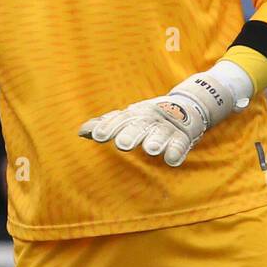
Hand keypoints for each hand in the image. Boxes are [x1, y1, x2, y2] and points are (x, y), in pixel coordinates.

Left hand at [79, 63, 253, 166]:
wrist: (187, 105)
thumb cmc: (148, 117)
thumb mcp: (128, 117)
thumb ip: (106, 124)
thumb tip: (80, 132)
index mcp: (134, 114)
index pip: (119, 120)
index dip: (108, 127)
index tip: (96, 137)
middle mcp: (149, 118)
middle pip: (139, 125)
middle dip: (131, 134)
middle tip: (122, 144)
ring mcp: (167, 126)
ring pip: (160, 133)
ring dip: (155, 140)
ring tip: (150, 150)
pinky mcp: (184, 135)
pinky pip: (180, 143)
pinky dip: (176, 151)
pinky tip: (171, 160)